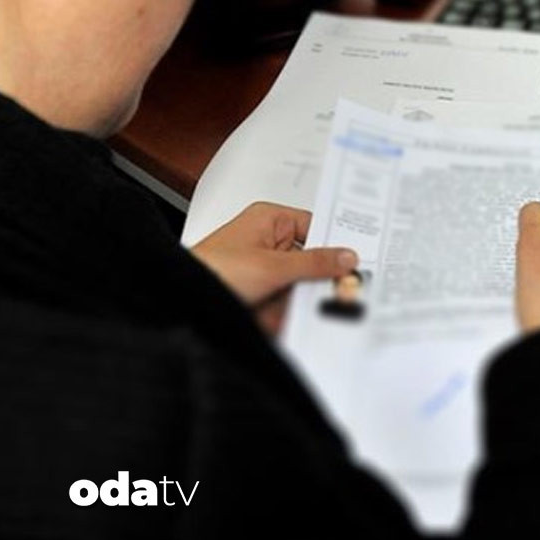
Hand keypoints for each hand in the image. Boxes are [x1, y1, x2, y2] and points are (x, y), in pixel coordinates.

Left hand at [192, 202, 358, 317]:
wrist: (178, 301)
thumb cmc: (211, 271)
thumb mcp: (273, 266)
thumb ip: (315, 262)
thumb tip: (347, 256)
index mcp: (269, 220)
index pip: (316, 226)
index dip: (337, 243)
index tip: (360, 259)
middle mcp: (268, 241)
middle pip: (312, 257)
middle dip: (326, 276)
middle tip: (352, 289)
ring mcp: (264, 268)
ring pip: (302, 282)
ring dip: (313, 296)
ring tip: (335, 307)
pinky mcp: (260, 293)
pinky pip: (288, 299)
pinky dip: (299, 310)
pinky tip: (313, 319)